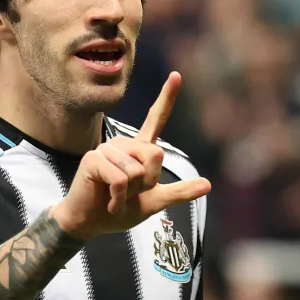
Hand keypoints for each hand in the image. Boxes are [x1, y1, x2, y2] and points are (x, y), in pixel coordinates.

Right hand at [52, 72, 211, 239]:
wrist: (90, 223)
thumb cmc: (118, 210)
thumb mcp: (153, 202)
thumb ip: (179, 193)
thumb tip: (208, 184)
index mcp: (139, 150)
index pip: (156, 120)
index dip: (167, 98)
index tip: (176, 75)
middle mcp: (124, 144)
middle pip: (155, 155)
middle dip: (146, 183)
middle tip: (128, 194)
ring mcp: (107, 149)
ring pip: (137, 170)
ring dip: (130, 193)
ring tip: (115, 196)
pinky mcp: (93, 159)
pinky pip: (120, 179)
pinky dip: (119, 198)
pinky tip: (109, 201)